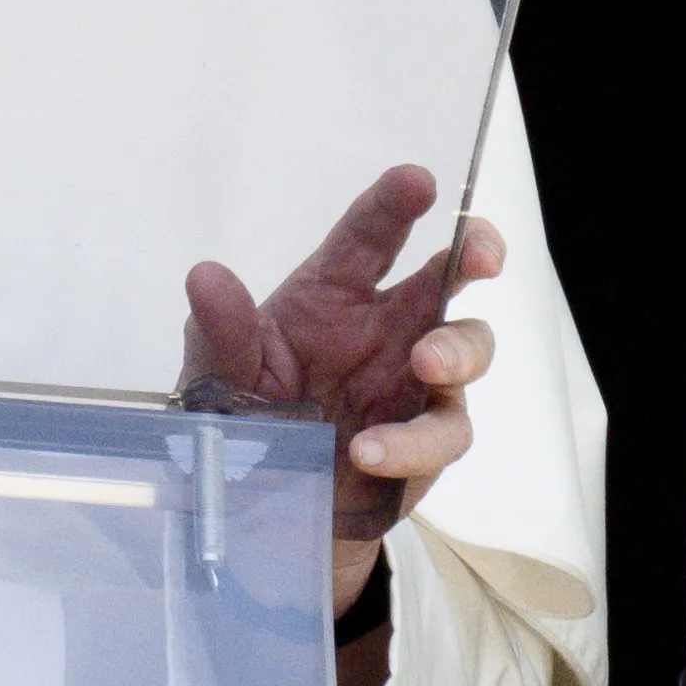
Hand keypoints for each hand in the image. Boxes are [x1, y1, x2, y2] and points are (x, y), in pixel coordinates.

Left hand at [180, 165, 505, 616]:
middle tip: (479, 259)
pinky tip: (370, 449)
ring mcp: (413, 383)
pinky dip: (412, 442)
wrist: (260, 504)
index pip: (371, 234)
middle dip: (475, 253)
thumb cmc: (247, 416)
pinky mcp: (425, 441)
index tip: (418, 180)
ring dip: (458, 350)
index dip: (396, 203)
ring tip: (426, 363)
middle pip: (448, 275)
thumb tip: (206, 275)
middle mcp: (386, 327)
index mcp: (335, 293)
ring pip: (468, 347)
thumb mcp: (218, 374)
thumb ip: (219, 329)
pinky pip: (441, 433)